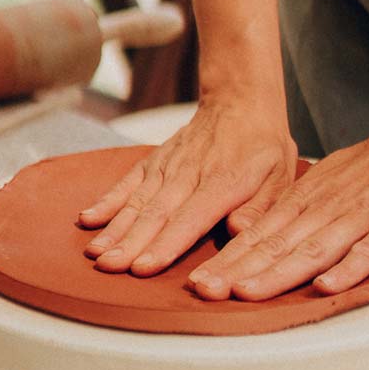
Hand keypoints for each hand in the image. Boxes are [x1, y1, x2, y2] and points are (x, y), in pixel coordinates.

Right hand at [79, 96, 297, 275]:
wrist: (240, 101)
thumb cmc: (263, 146)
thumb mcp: (280, 176)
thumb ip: (260, 207)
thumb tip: (239, 232)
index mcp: (223, 183)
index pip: (191, 219)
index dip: (166, 244)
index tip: (144, 267)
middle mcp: (190, 174)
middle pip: (157, 214)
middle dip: (131, 243)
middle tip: (109, 268)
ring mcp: (168, 166)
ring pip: (138, 201)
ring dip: (115, 228)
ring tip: (96, 253)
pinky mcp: (155, 161)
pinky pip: (128, 182)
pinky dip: (108, 200)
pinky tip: (88, 220)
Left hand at [186, 110, 368, 300]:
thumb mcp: (325, 183)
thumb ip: (295, 210)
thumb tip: (254, 235)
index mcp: (307, 202)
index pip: (260, 236)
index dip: (228, 260)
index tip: (198, 283)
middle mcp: (326, 210)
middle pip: (276, 245)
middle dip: (238, 271)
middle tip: (203, 291)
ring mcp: (360, 218)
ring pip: (313, 249)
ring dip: (279, 273)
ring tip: (247, 293)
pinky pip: (368, 250)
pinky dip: (346, 268)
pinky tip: (326, 287)